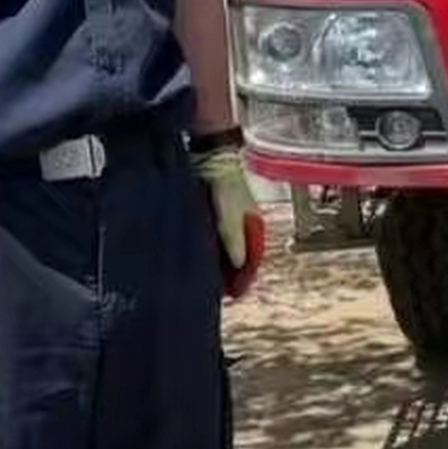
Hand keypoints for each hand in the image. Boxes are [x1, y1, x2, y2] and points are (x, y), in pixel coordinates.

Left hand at [194, 148, 266, 298]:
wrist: (210, 154)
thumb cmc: (226, 180)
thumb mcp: (231, 213)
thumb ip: (233, 238)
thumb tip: (237, 264)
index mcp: (253, 225)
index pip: (251, 259)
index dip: (243, 278)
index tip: (232, 294)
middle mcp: (242, 223)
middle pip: (237, 255)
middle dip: (228, 272)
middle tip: (213, 289)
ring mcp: (226, 219)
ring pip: (222, 247)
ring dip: (216, 260)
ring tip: (202, 274)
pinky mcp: (211, 214)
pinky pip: (210, 237)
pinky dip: (206, 248)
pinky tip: (194, 253)